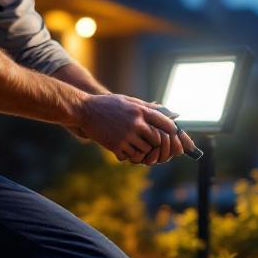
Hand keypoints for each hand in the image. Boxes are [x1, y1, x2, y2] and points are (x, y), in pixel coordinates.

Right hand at [74, 94, 194, 164]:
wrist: (85, 110)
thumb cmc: (109, 105)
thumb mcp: (129, 101)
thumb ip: (149, 108)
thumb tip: (172, 114)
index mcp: (140, 111)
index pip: (165, 123)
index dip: (171, 131)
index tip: (171, 134)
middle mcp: (135, 123)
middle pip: (157, 139)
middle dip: (157, 143)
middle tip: (153, 144)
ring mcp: (126, 136)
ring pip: (145, 150)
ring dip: (144, 150)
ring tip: (137, 146)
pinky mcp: (116, 146)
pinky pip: (131, 156)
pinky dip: (131, 155)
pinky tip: (126, 149)